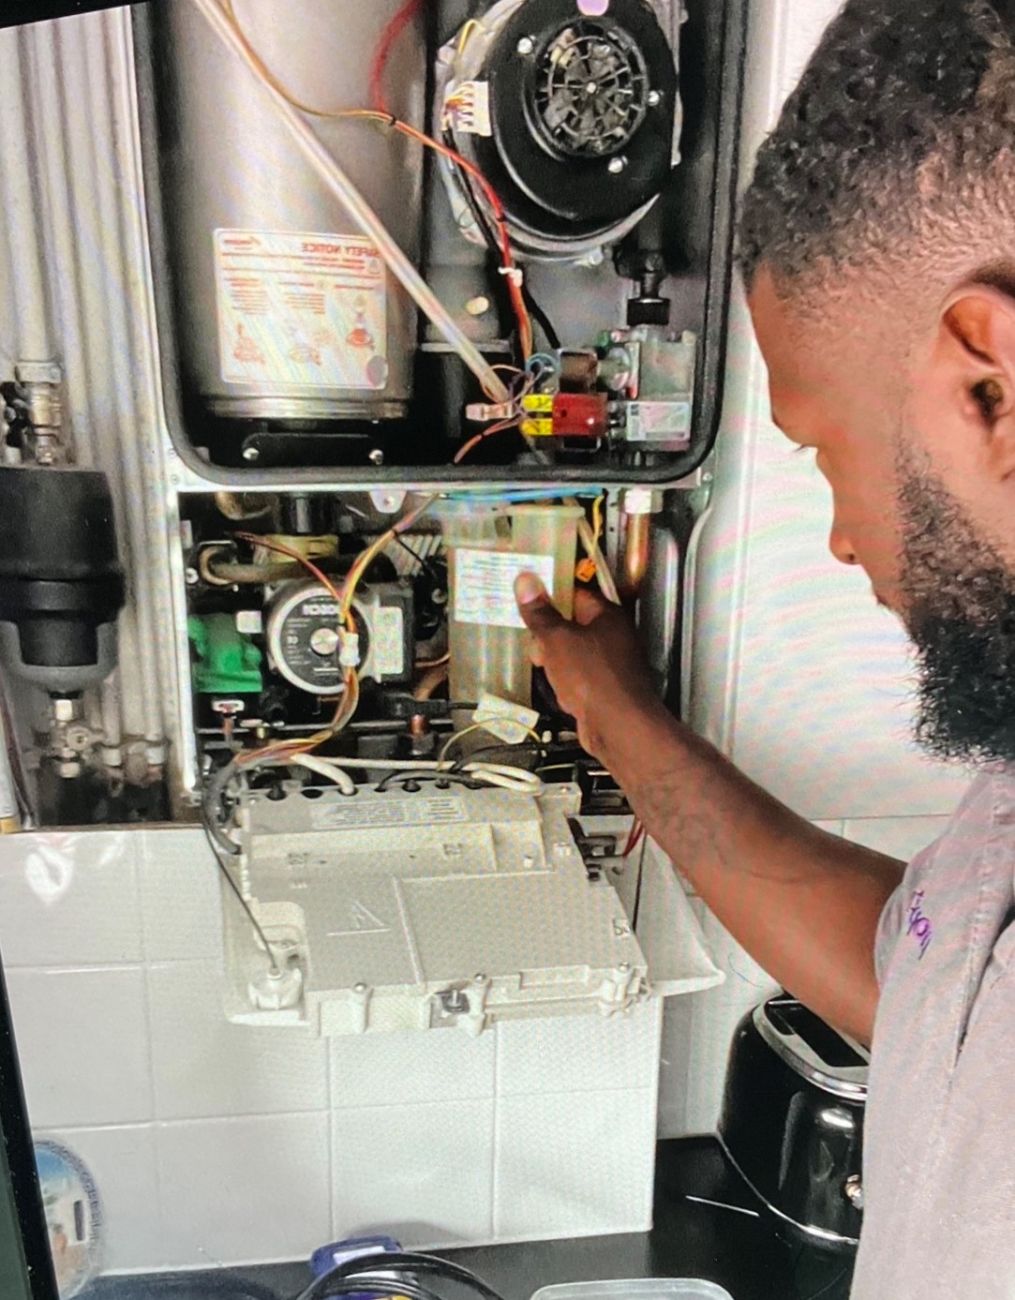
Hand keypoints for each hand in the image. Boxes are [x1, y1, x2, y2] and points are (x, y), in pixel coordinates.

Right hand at [515, 572, 660, 759]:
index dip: (549, 597)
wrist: (618, 727)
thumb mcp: (557, 640)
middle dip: (548, 637)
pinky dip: (566, 685)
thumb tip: (526, 581)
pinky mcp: (604, 689)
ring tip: (545, 670)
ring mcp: (610, 664)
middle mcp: (612, 636)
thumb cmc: (593, 677)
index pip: (574, 594)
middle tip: (536, 646)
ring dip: (555, 663)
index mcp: (606, 615)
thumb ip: (540, 613)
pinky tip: (561, 693)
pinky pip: (578, 678)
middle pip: (571, 625)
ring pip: (572, 654)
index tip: (527, 601)